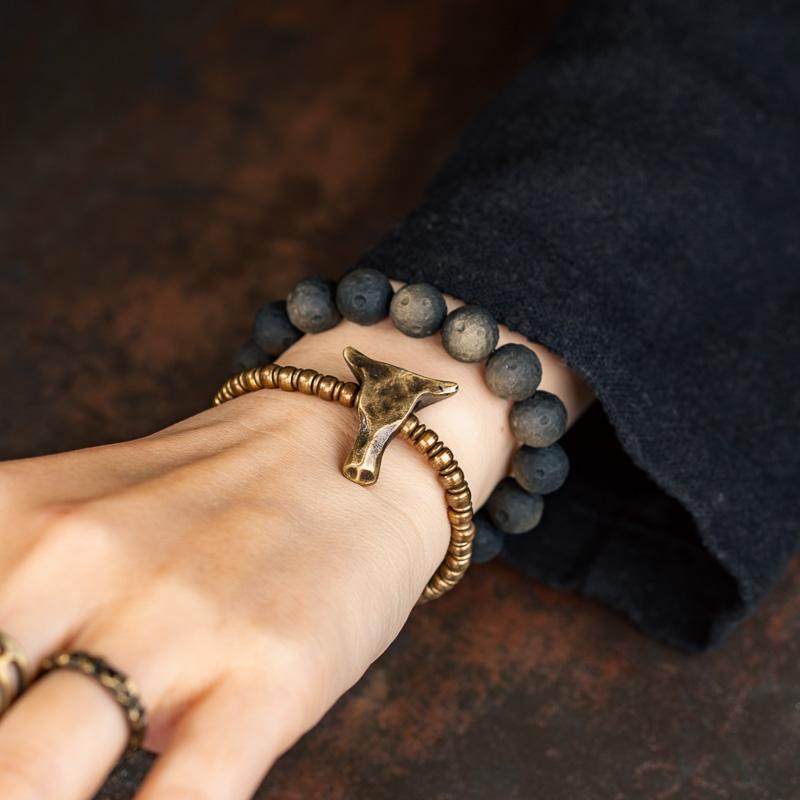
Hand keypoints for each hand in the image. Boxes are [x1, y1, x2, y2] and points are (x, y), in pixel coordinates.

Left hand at [0, 304, 590, 798]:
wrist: (349, 444)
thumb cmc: (215, 490)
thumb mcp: (74, 510)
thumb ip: (13, 602)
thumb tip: (9, 716)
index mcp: (13, 522)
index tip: (2, 716)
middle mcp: (73, 565)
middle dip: (1, 771)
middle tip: (25, 770)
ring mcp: (172, 622)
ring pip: (28, 779)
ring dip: (33, 799)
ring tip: (69, 782)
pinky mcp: (266, 675)